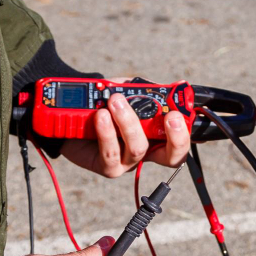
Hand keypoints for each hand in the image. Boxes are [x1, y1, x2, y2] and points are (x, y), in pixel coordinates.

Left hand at [55, 76, 190, 177]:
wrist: (68, 114)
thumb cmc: (101, 102)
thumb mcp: (125, 92)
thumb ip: (143, 91)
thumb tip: (162, 88)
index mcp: (157, 135)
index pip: (182, 140)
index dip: (188, 132)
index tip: (181, 114)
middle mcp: (147, 151)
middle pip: (173, 157)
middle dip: (176, 138)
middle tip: (171, 118)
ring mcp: (128, 162)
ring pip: (139, 149)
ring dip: (129, 123)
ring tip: (115, 102)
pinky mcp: (108, 167)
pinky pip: (112, 153)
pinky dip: (107, 133)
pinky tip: (100, 116)